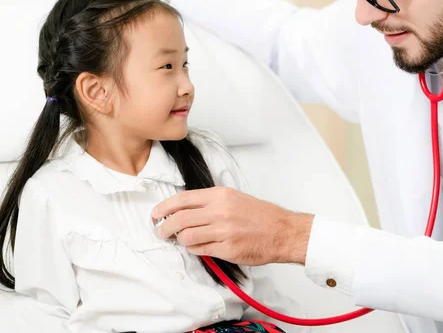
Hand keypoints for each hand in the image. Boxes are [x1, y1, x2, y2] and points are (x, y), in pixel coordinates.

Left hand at [152, 187, 314, 265]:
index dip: (164, 207)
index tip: (156, 214)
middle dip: (165, 227)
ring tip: (183, 240)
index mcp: (220, 195)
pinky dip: (195, 249)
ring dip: (181, 240)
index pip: (182, 199)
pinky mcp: (227, 249)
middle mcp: (220, 211)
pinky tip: (198, 247)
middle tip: (162, 231)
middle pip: (179, 219)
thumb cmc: (260, 216)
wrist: (282, 231)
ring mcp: (223, 231)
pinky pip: (200, 250)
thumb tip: (184, 210)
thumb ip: (210, 202)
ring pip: (187, 236)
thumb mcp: (234, 198)